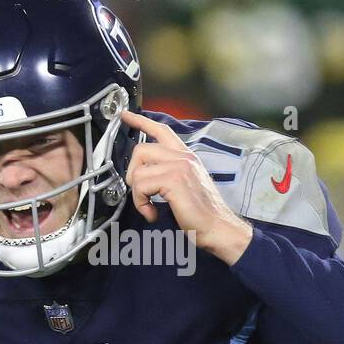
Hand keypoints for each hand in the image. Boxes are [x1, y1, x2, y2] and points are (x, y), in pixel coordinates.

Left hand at [122, 110, 252, 264]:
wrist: (218, 227)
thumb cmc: (203, 213)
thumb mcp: (187, 185)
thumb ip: (170, 173)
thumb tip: (146, 174)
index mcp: (186, 157)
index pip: (162, 130)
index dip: (140, 121)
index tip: (125, 116)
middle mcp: (183, 157)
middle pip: (141, 150)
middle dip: (132, 173)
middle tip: (141, 192)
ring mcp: (179, 166)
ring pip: (138, 171)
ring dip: (138, 194)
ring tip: (149, 207)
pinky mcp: (174, 179)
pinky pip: (141, 186)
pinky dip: (141, 203)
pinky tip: (152, 213)